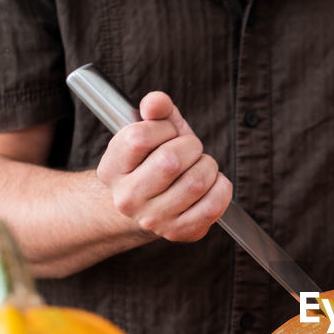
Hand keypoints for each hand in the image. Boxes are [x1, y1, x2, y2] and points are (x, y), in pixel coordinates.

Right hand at [96, 91, 232, 240]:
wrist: (149, 205)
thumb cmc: (154, 160)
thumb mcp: (152, 130)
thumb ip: (156, 109)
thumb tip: (156, 101)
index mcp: (112, 169)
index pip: (138, 137)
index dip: (162, 128)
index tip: (167, 132)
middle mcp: (127, 198)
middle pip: (170, 161)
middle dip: (190, 146)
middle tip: (190, 149)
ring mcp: (153, 219)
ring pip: (196, 182)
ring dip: (208, 166)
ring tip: (199, 166)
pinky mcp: (179, 232)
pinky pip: (214, 205)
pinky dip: (221, 187)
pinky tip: (212, 184)